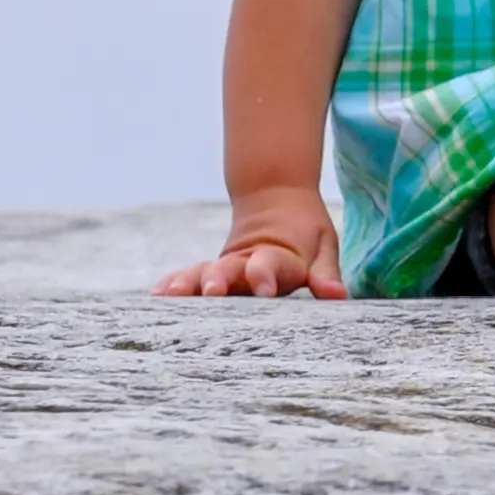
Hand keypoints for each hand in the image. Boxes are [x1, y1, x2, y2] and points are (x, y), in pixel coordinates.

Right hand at [154, 188, 344, 298]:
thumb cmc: (307, 234)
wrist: (278, 199)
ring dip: (189, 283)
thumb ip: (325, 274)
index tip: (263, 289)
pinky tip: (158, 294)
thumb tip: (336, 296)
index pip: (273, 264)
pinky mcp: (214, 269)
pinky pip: (192, 274)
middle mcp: (250, 259)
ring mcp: (229, 264)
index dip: (267, 274)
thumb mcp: (324, 247)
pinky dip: (176, 282)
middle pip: (233, 268)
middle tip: (211, 291)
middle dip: (221, 280)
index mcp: (282, 254)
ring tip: (171, 294)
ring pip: (205, 272)